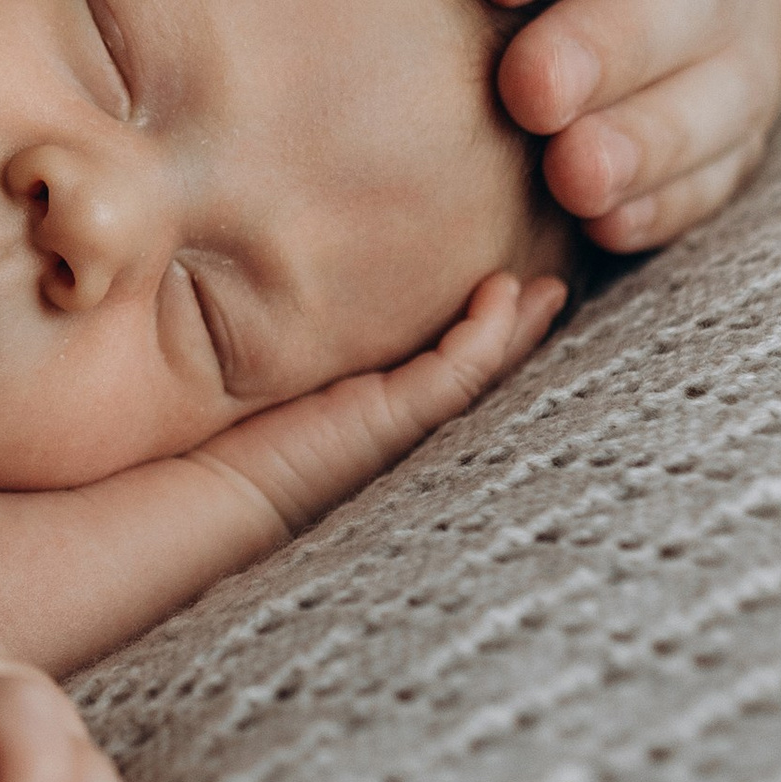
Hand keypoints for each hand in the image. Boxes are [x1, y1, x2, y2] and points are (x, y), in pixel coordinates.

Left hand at [191, 270, 563, 559]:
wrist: (221, 496)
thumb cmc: (248, 446)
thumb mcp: (301, 391)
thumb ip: (328, 355)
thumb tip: (306, 300)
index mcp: (393, 427)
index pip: (455, 378)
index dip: (493, 341)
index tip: (520, 292)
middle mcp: (413, 435)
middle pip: (487, 381)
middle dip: (526, 335)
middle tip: (558, 286)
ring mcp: (412, 429)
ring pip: (485, 374)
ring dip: (519, 328)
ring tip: (547, 285)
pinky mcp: (395, 420)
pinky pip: (458, 370)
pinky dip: (485, 332)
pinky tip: (501, 292)